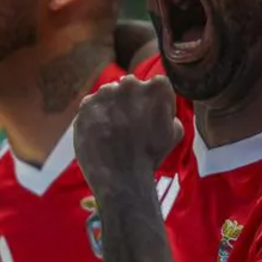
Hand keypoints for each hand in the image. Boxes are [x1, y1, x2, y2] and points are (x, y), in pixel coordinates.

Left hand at [73, 75, 182, 192]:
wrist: (122, 177)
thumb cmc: (151, 156)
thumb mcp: (175, 133)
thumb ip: (170, 112)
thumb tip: (162, 108)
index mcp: (157, 87)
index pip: (156, 85)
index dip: (154, 102)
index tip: (151, 116)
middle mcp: (130, 83)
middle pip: (130, 86)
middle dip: (131, 101)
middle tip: (130, 125)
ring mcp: (105, 93)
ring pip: (109, 95)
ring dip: (112, 108)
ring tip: (114, 132)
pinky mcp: (86, 105)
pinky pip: (92, 107)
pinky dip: (96, 118)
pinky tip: (102, 134)